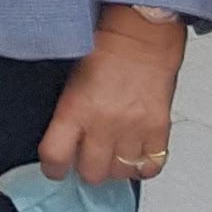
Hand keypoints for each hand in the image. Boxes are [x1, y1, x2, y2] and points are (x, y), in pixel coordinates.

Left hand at [37, 9, 184, 184]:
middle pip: (91, 172)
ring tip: (112, 153)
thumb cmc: (103, 53)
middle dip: (86, 168)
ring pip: (120, 173)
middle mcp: (103, 124)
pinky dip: (142, 166)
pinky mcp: (158, 130)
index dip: (53, 168)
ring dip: (114, 167)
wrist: (140, 38)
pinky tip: (135, 155)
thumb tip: (65, 143)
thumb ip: (69, 115)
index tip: (55, 168)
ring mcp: (133, 129)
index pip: (56, 156)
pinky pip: (150, 166)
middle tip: (87, 158)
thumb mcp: (71, 83)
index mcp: (74, 109)